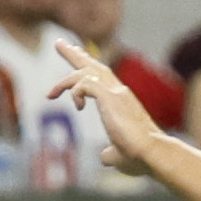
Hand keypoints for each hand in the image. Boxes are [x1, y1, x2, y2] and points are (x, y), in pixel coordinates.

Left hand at [46, 38, 163, 174]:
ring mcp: (115, 92)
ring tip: (50, 94)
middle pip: (94, 64)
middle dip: (74, 54)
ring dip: (65, 80)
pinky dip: (76, 91)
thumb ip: (111, 153)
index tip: (75, 58)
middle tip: (58, 43)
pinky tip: (78, 106)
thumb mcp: (119, 155)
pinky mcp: (110, 97)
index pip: (102, 77)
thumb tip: (104, 157)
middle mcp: (119, 92)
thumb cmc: (138, 157)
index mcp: (120, 101)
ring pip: (86, 71)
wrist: (150, 153)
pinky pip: (85, 83)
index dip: (86, 67)